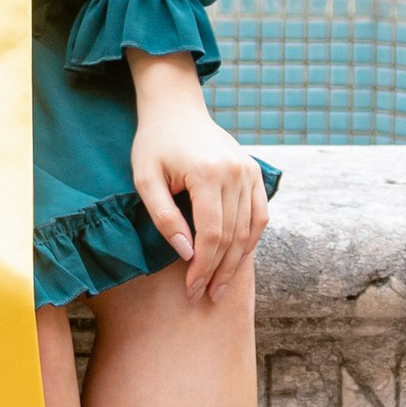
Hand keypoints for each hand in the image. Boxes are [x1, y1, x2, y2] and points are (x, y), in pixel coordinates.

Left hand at [126, 56, 267, 299]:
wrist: (176, 109)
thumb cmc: (154, 144)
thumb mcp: (145, 178)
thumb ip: (164, 216)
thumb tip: (186, 252)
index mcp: (207, 173)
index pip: (211, 234)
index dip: (203, 266)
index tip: (191, 289)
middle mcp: (234, 172)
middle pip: (233, 236)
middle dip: (219, 271)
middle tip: (206, 297)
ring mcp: (248, 172)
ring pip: (249, 229)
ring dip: (237, 263)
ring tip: (222, 288)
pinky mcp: (253, 172)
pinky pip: (260, 214)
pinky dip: (251, 240)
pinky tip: (238, 259)